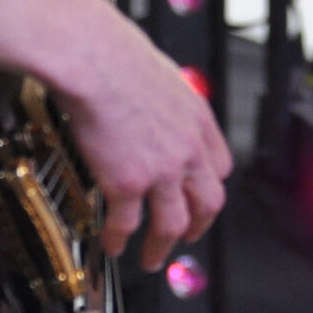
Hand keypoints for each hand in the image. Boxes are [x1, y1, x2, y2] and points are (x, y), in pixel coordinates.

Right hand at [0, 0, 233, 267]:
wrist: (92, 57)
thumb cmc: (116, 53)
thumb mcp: (161, 72)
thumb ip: (165, 97)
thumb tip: (154, 97)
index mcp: (197, 119)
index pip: (220, 165)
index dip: (209, 186)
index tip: (200, 196)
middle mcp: (187, 148)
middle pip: (209, 202)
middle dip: (199, 226)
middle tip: (188, 237)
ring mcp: (161, 169)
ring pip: (174, 224)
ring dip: (163, 247)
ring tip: (153, 259)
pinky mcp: (127, 182)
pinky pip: (127, 224)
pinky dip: (120, 238)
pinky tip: (112, 244)